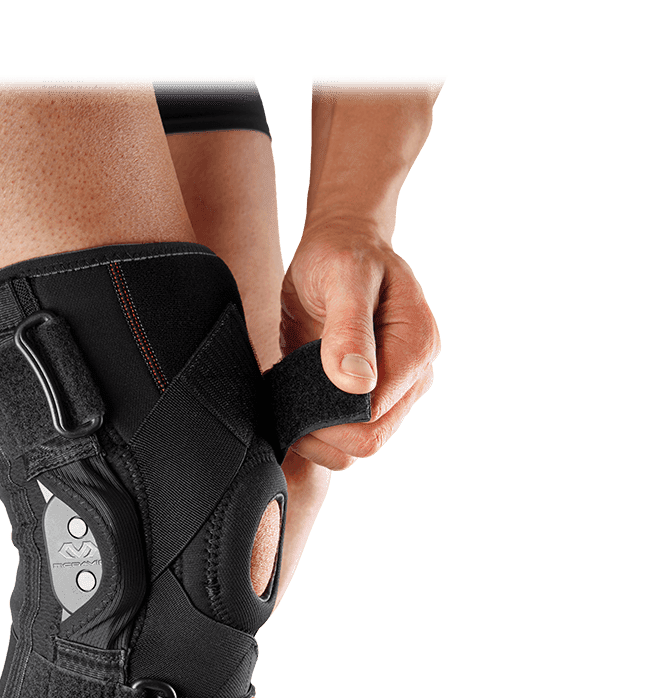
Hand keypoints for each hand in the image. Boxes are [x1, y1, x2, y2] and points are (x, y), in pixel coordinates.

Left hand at [280, 222, 439, 470]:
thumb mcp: (344, 277)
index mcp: (415, 349)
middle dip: (322, 432)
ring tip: (286, 400)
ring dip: (314, 436)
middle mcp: (408, 379)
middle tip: (285, 401)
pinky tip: (289, 403)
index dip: (332, 420)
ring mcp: (386, 392)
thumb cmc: (343, 253)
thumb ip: (349, 328)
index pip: (376, 415)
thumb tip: (357, 383)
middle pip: (368, 440)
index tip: (296, 396)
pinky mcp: (360, 398)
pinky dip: (311, 430)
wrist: (336, 248)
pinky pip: (338, 436)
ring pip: (352, 446)